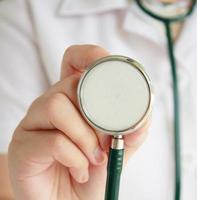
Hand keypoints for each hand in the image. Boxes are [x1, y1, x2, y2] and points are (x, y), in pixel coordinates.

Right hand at [8, 45, 148, 199]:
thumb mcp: (117, 149)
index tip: (107, 65)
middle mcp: (51, 103)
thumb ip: (131, 133)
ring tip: (93, 158)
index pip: (76, 60)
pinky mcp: (22, 145)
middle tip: (107, 141)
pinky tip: (79, 169)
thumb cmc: (91, 171)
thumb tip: (143, 121)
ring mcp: (34, 122)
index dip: (90, 55)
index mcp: (74, 99)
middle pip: (71, 83)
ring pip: (58, 106)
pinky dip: (75, 158)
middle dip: (97, 115)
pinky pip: (53, 140)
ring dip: (85, 137)